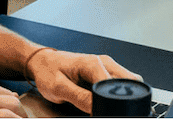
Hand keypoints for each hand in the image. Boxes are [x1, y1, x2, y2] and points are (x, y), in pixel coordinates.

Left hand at [27, 48, 141, 114]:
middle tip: (107, 107)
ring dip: (121, 95)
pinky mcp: (105, 71)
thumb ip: (80, 98)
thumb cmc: (48, 71)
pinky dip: (117, 93)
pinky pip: (120, 83)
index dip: (112, 102)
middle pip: (130, 82)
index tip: (104, 110)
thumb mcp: (59, 88)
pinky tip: (105, 99)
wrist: (43, 62)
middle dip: (123, 98)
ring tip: (106, 103)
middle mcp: (104, 62)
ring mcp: (106, 66)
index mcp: (93, 63)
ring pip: (128, 82)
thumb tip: (98, 108)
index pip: (115, 86)